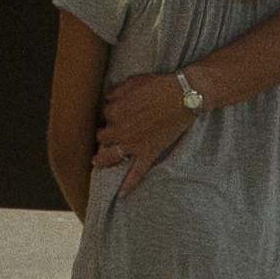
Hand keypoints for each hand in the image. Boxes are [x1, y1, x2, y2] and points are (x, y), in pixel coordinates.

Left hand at [91, 71, 197, 195]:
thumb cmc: (159, 86)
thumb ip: (118, 91)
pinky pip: (137, 172)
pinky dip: (129, 185)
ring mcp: (135, 143)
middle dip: (105, 133)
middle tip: (108, 132)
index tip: (118, 110)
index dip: (112, 112)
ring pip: (113, 154)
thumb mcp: (134, 82)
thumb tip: (108, 99)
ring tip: (97, 160)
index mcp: (117, 111)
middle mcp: (122, 130)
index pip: (106, 114)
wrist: (183, 97)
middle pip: (104, 135)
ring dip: (103, 157)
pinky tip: (121, 196)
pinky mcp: (150, 152)